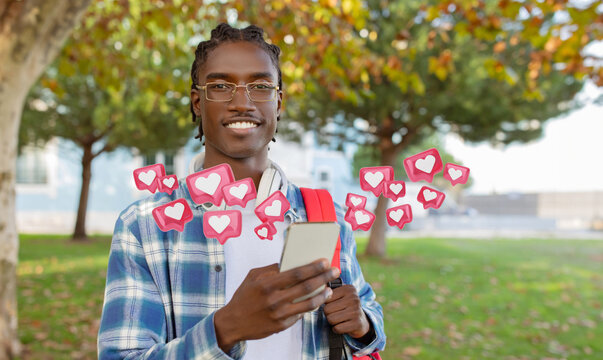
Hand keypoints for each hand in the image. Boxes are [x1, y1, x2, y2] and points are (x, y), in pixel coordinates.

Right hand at [214, 258, 339, 351]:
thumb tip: (291, 261)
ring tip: (329, 288)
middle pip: (306, 287)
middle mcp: (274, 299)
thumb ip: (272, 269)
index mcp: (267, 284)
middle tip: (335, 271)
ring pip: (309, 303)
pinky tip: (317, 300)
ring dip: (323, 295)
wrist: (233, 322)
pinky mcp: (282, 326)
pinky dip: (311, 306)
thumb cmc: (244, 296)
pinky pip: (301, 314)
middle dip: (324, 277)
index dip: (314, 267)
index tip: (326, 261)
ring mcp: (279, 314)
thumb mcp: (253, 276)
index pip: (297, 273)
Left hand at [323, 285, 370, 338]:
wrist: (362, 321)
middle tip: (337, 313)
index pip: (326, 298)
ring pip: (331, 319)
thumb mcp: (340, 295)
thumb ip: (328, 291)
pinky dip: (337, 329)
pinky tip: (343, 325)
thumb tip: (317, 291)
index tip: (334, 304)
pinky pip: (337, 328)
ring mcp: (356, 311)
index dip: (327, 304)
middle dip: (328, 314)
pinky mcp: (357, 323)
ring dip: (332, 322)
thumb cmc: (346, 307)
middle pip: (327, 309)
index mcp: (348, 289)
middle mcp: (354, 298)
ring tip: (340, 319)